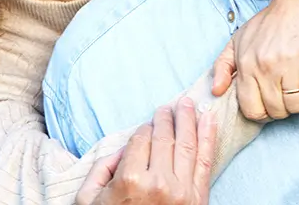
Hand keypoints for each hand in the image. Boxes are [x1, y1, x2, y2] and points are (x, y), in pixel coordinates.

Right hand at [76, 97, 216, 204]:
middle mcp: (158, 182)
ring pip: (187, 144)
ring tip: (188, 103)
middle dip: (166, 117)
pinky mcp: (198, 198)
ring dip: (189, 119)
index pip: (140, 139)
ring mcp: (181, 191)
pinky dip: (209, 137)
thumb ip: (100, 169)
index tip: (145, 129)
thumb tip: (122, 149)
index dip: (142, 130)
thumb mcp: (88, 199)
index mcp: (129, 179)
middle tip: (168, 107)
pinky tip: (209, 120)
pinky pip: (206, 160)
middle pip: (164, 137)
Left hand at [213, 0, 298, 121]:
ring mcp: (289, 62)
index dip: (262, 113)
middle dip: (284, 110)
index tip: (270, 105)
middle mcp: (265, 65)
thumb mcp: (239, 40)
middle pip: (276, 111)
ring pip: (296, 106)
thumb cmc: (269, 23)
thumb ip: (223, 66)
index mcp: (246, 64)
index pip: (251, 109)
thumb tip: (216, 91)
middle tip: (288, 97)